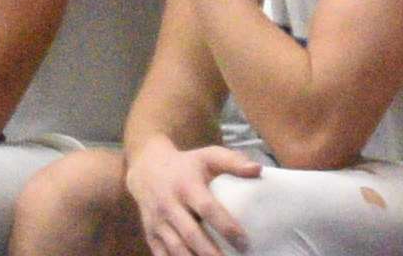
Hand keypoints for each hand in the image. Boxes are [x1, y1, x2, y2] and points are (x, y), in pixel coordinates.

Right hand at [129, 139, 260, 255]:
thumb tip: (258, 169)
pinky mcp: (150, 233)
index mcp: (185, 185)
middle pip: (191, 234)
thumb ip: (232, 162)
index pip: (207, 208)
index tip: (245, 243)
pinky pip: (162, 254)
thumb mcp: (207, 157)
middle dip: (212, 253)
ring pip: (176, 247)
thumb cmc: (186, 165)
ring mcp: (157, 220)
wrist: (145, 167)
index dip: (226, 227)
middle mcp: (168, 204)